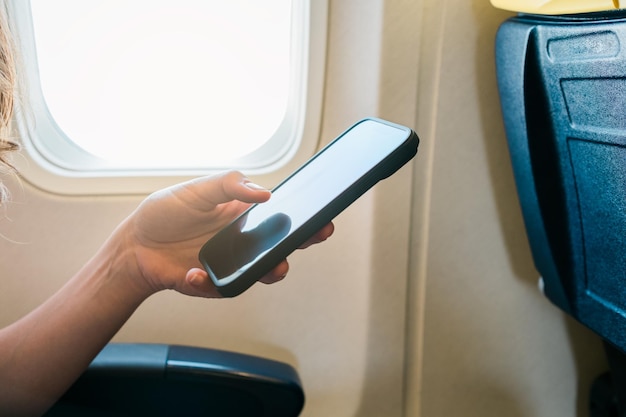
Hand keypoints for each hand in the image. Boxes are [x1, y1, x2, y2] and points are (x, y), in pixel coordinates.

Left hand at [113, 171, 333, 297]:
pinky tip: (192, 273)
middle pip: (282, 244)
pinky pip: (224, 287)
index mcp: (243, 214)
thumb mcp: (197, 189)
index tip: (323, 215)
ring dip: (270, 270)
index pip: (281, 214)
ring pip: (262, 272)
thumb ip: (230, 186)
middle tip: (315, 235)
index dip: (304, 216)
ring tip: (272, 266)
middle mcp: (243, 240)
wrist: (135, 245)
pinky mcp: (214, 283)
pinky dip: (209, 282)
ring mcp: (231, 263)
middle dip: (303, 241)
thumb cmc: (167, 212)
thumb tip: (265, 193)